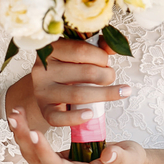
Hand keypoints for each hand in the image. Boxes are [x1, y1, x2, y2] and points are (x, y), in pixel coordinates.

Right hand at [6, 38, 130, 133]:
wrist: (47, 85)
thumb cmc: (68, 65)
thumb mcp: (80, 51)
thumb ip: (99, 46)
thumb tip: (116, 47)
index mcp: (52, 50)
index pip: (81, 50)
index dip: (101, 56)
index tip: (107, 61)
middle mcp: (43, 70)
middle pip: (85, 73)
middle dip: (106, 75)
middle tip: (111, 76)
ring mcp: (42, 91)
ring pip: (77, 95)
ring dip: (105, 94)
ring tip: (122, 92)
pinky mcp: (44, 109)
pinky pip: (58, 118)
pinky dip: (76, 117)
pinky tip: (90, 114)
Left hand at [7, 106, 145, 163]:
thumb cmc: (128, 163)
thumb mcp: (129, 159)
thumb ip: (119, 157)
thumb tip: (109, 154)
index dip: (43, 151)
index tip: (35, 133)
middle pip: (36, 160)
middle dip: (24, 138)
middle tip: (17, 117)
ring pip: (32, 155)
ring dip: (22, 134)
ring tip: (15, 113)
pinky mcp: (56, 162)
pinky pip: (36, 150)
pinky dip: (28, 134)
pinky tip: (23, 119)